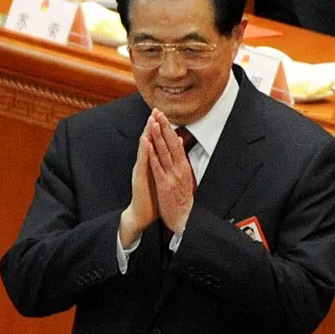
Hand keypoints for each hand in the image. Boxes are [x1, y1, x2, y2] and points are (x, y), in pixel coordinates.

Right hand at [119, 121, 158, 246]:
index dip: (159, 129)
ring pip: (144, 149)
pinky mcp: (139, 178)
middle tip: (155, 110)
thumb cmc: (152, 196)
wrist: (142, 215)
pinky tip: (144, 141)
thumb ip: (163, 164)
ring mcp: (141, 170)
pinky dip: (144, 151)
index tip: (163, 114)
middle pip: (149, 142)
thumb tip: (171, 152)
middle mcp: (145, 164)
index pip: (156, 143)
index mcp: (152, 164)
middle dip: (152, 126)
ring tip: (150, 121)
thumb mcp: (160, 177)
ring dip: (147, 134)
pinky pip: (142, 163)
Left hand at [147, 110, 194, 233]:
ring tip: (153, 123)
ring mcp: (172, 177)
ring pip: (164, 153)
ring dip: (158, 137)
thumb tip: (180, 143)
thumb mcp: (186, 179)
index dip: (169, 130)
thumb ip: (182, 161)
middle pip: (171, 145)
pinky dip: (152, 155)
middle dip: (164, 128)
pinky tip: (148, 146)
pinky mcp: (165, 185)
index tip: (164, 117)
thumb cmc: (182, 201)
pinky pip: (157, 168)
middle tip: (159, 113)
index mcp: (184, 168)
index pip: (176, 144)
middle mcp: (180, 170)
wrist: (183, 220)